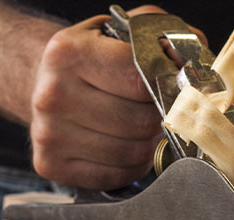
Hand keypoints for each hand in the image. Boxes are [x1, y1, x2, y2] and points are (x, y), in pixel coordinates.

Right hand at [30, 6, 170, 189]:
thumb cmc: (91, 58)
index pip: (140, 80)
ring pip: (130, 153)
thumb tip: (193, 64)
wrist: (40, 80)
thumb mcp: (121, 31)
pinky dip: (131, 166)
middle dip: (159, 119)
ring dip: (148, 145)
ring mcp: (48, 133)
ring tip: (144, 130)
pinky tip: (126, 147)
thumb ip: (163, 38)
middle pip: (138, 122)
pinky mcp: (50, 164)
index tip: (174, 88)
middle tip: (161, 111)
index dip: (166, 87)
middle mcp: (52, 94)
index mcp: (69, 52)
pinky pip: (114, 175)